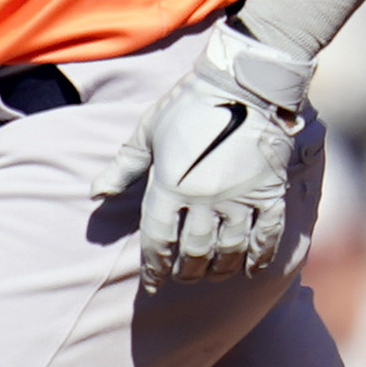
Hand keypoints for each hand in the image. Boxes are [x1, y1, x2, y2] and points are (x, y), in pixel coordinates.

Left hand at [95, 27, 323, 283]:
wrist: (243, 83)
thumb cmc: (189, 104)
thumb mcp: (148, 131)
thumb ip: (124, 166)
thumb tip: (96, 193)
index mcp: (169, 185)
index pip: (158, 241)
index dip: (155, 267)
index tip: (153, 283)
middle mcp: (203, 198)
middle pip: (193, 252)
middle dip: (186, 272)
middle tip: (183, 277)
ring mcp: (239, 198)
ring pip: (229, 250)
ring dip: (219, 269)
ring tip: (213, 273)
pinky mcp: (269, 192)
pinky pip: (266, 235)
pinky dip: (259, 257)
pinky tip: (252, 268)